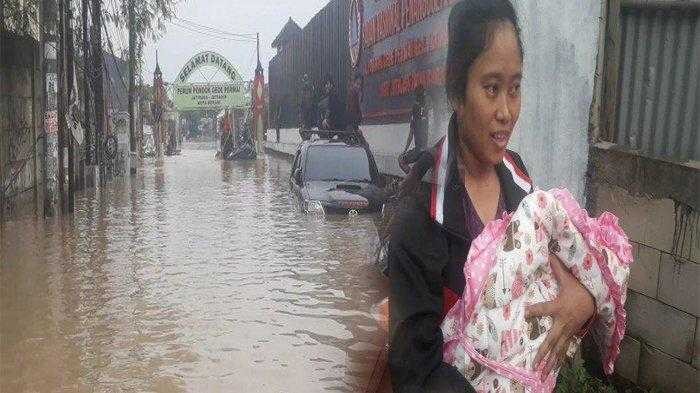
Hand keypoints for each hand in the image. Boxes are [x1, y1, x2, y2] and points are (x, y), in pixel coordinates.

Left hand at [525, 253, 594, 379]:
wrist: (597, 299)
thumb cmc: (579, 288)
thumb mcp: (568, 277)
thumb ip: (557, 266)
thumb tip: (548, 252)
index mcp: (560, 308)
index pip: (545, 309)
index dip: (535, 311)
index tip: (526, 313)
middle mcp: (564, 323)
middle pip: (552, 340)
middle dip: (543, 352)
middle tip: (534, 364)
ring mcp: (568, 331)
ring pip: (558, 348)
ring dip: (549, 361)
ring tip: (541, 373)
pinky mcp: (571, 334)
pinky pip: (563, 348)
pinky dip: (557, 360)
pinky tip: (551, 370)